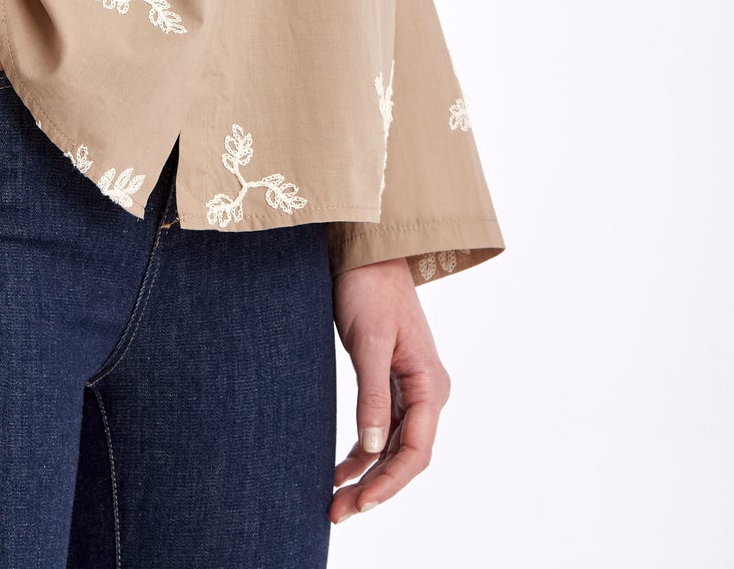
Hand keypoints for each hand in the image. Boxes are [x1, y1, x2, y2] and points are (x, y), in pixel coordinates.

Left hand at [327, 258, 450, 523]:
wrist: (367, 251)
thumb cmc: (369, 288)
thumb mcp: (368, 341)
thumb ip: (371, 395)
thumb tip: (372, 450)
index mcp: (429, 384)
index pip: (416, 451)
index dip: (389, 483)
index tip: (360, 502)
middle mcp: (426, 391)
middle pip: (405, 456)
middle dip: (374, 488)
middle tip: (336, 512)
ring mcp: (410, 388)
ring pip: (393, 446)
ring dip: (366, 474)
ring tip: (334, 501)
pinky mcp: (391, 381)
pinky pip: (382, 428)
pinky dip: (363, 451)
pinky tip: (342, 469)